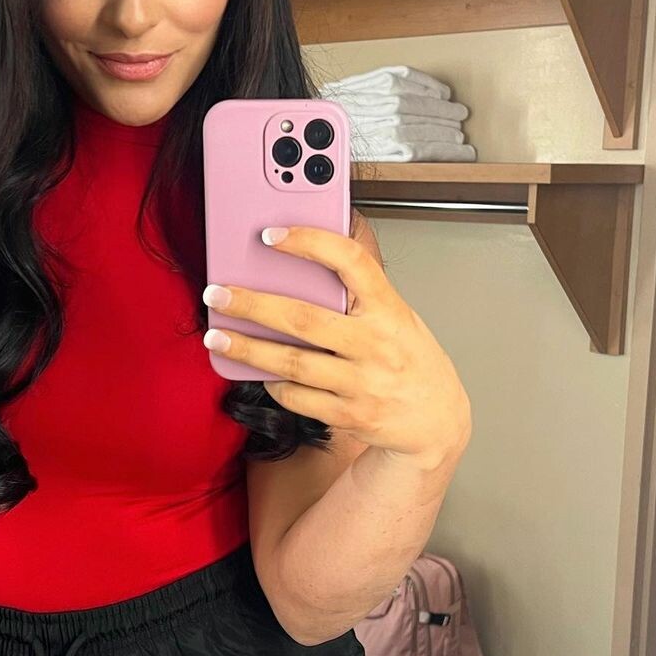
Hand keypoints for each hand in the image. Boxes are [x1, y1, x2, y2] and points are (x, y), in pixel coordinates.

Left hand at [202, 217, 471, 468]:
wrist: (439, 421)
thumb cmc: (409, 358)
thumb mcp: (396, 315)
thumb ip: (355, 296)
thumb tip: (292, 270)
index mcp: (388, 308)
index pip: (350, 262)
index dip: (309, 242)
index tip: (271, 235)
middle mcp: (376, 344)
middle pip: (302, 318)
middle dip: (251, 305)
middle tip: (217, 293)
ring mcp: (362, 383)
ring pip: (291, 363)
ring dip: (247, 349)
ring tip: (216, 337)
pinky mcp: (349, 415)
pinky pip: (298, 397)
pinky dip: (273, 383)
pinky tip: (257, 371)